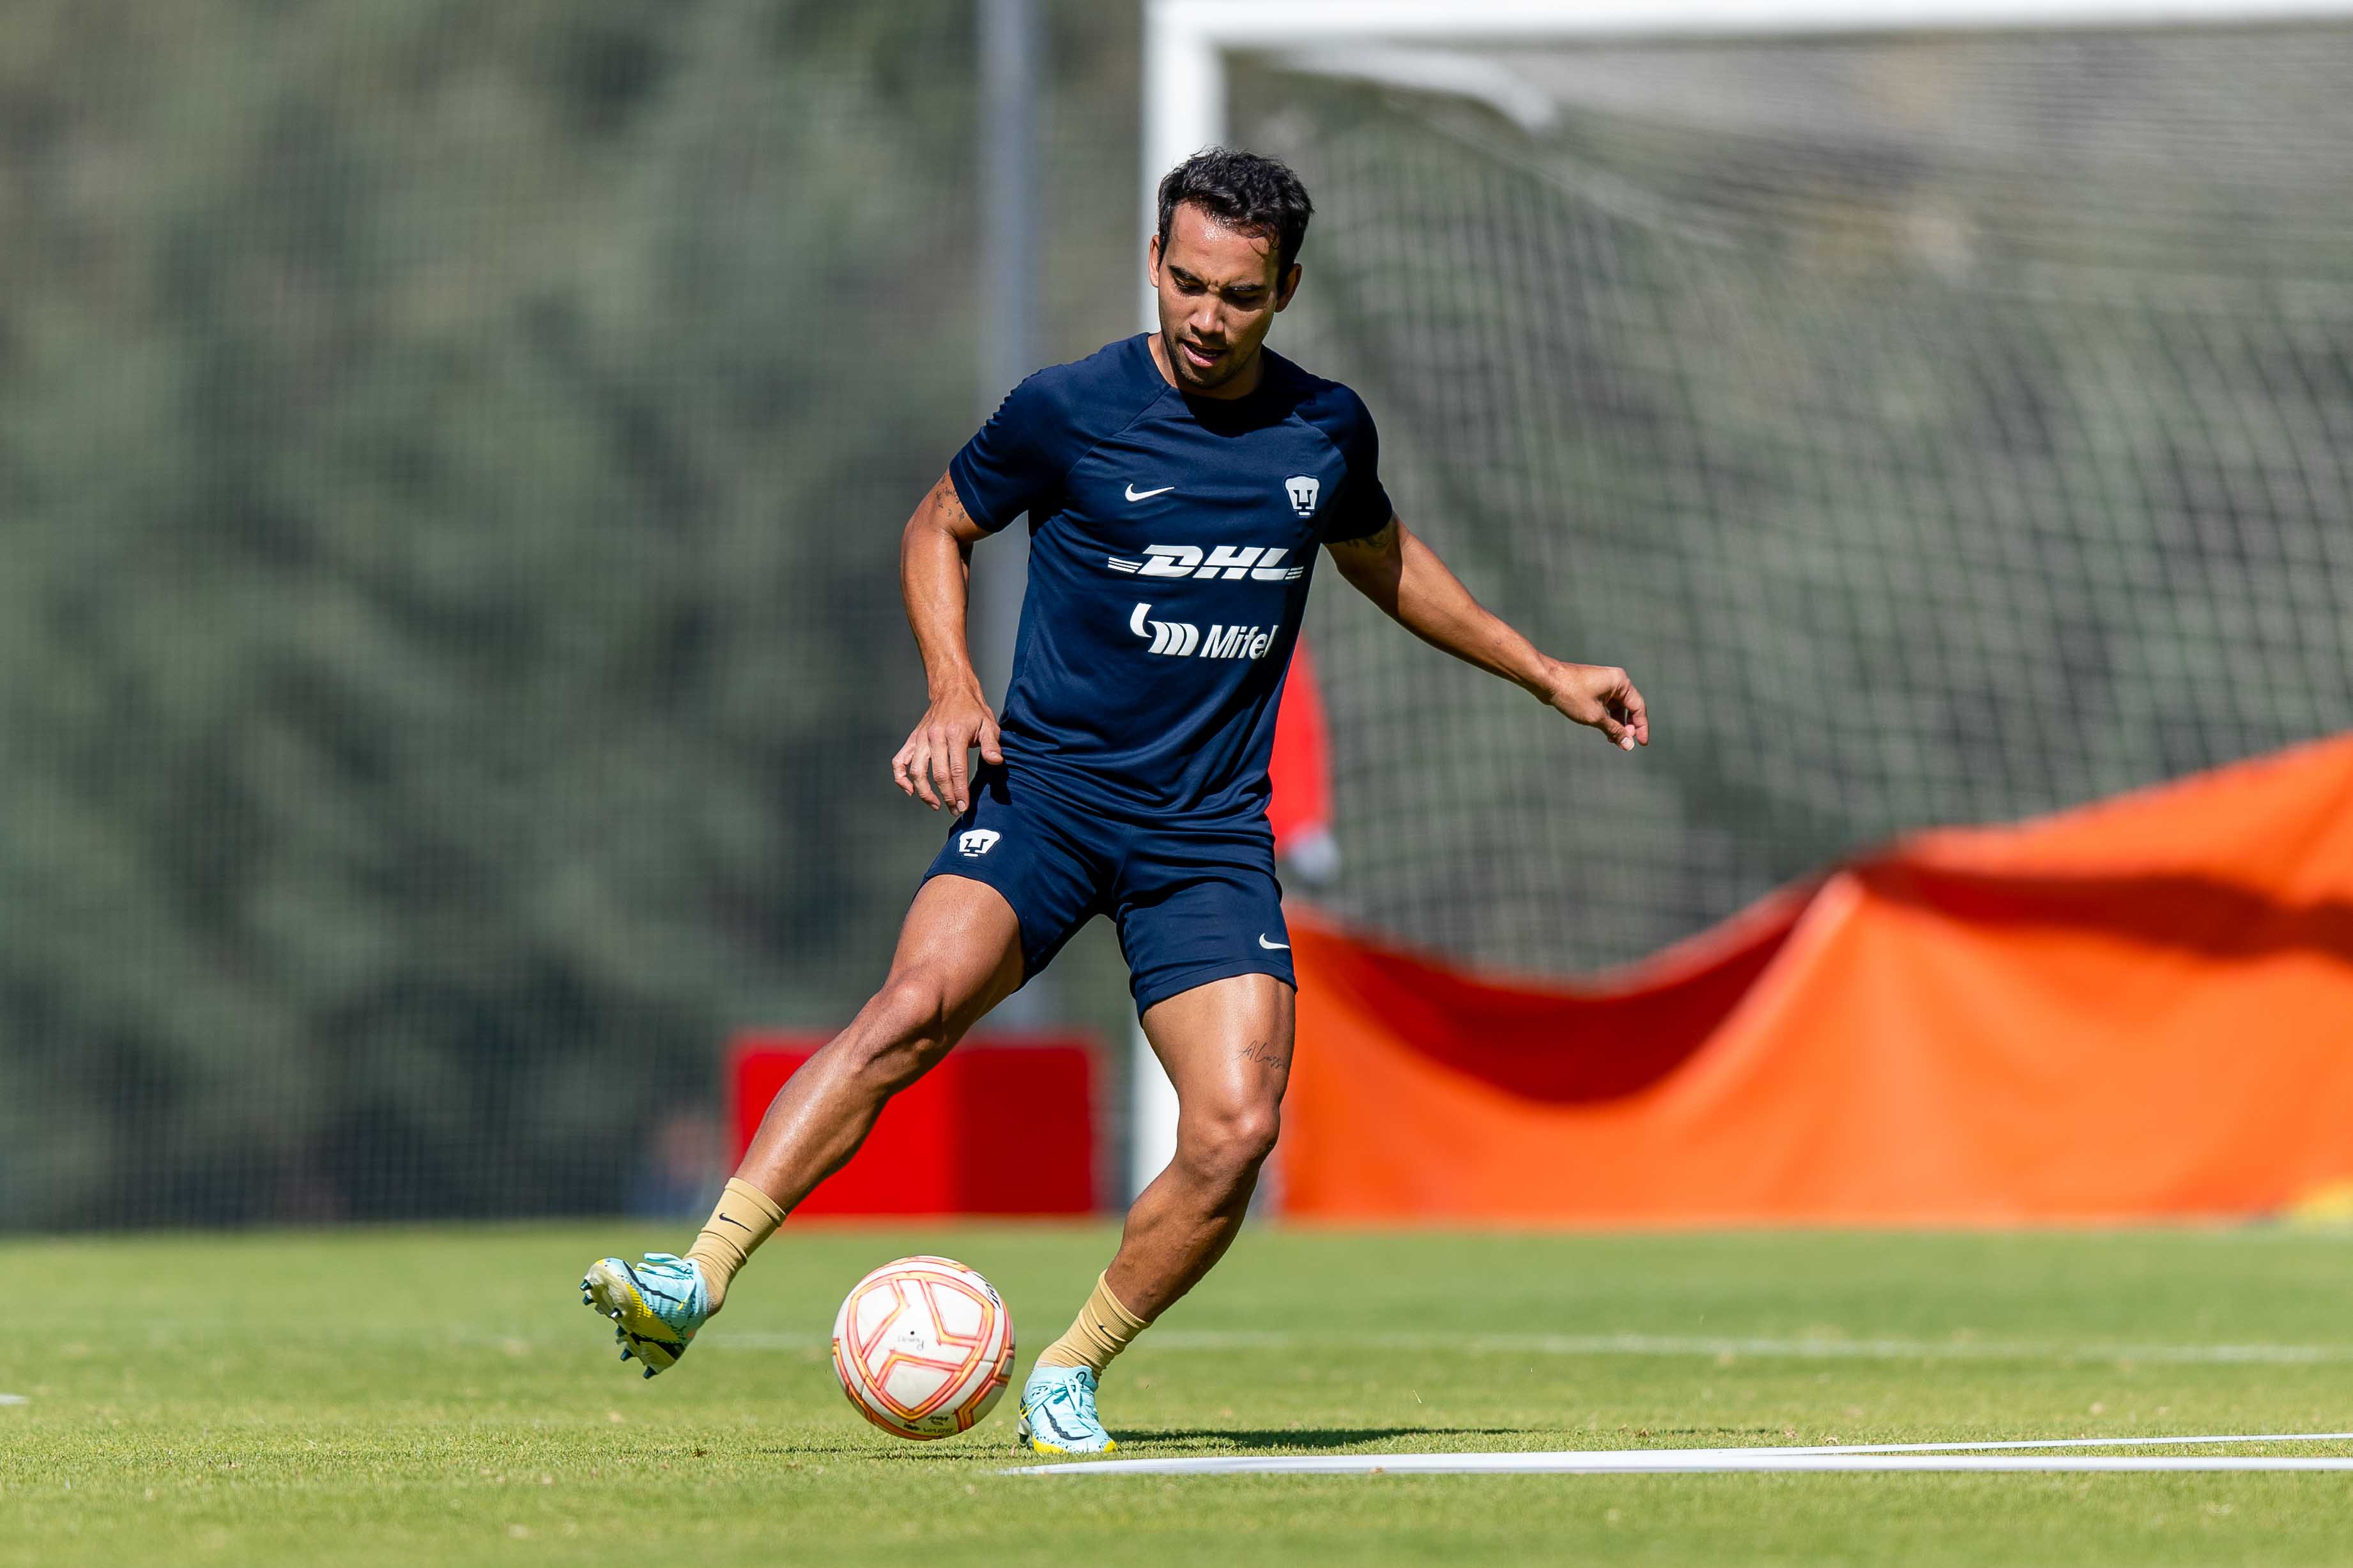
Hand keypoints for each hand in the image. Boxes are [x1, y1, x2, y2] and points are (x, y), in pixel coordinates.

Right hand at [891, 685, 1003, 811]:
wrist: (952, 690)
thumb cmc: (972, 710)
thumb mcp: (989, 724)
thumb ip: (992, 745)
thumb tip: (996, 762)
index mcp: (955, 734)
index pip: (957, 770)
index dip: (960, 791)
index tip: (964, 806)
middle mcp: (935, 737)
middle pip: (938, 774)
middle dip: (947, 796)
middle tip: (956, 810)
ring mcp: (921, 739)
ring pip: (917, 771)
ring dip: (925, 792)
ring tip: (936, 805)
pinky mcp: (913, 740)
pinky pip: (899, 761)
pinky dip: (901, 778)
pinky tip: (910, 790)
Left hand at [1538, 660, 1648, 750]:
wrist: (1546, 680)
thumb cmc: (1571, 694)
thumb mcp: (1595, 717)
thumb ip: (1614, 731)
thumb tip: (1628, 744)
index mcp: (1620, 682)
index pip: (1639, 707)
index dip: (1642, 726)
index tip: (1642, 743)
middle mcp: (1615, 680)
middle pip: (1629, 707)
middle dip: (1628, 726)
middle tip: (1625, 743)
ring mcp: (1603, 683)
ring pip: (1617, 707)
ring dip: (1617, 724)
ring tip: (1613, 740)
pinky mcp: (1592, 688)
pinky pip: (1606, 705)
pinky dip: (1607, 718)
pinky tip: (1604, 730)